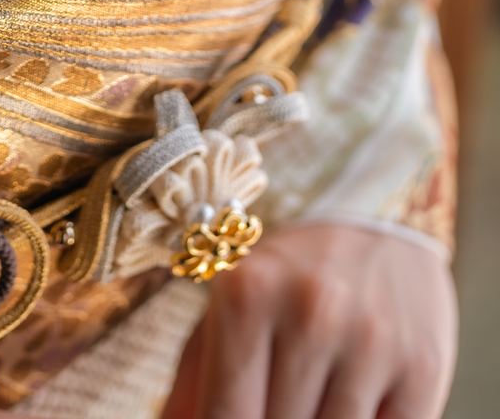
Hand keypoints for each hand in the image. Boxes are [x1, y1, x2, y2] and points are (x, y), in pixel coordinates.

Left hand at [160, 223, 456, 418]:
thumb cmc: (289, 275)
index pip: (225, 415)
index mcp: (247, 292)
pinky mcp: (423, 368)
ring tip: (310, 399)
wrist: (380, 221)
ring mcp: (371, 341)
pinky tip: (352, 405)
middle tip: (276, 401)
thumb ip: (197, 376)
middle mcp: (310, 310)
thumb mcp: (231, 306)